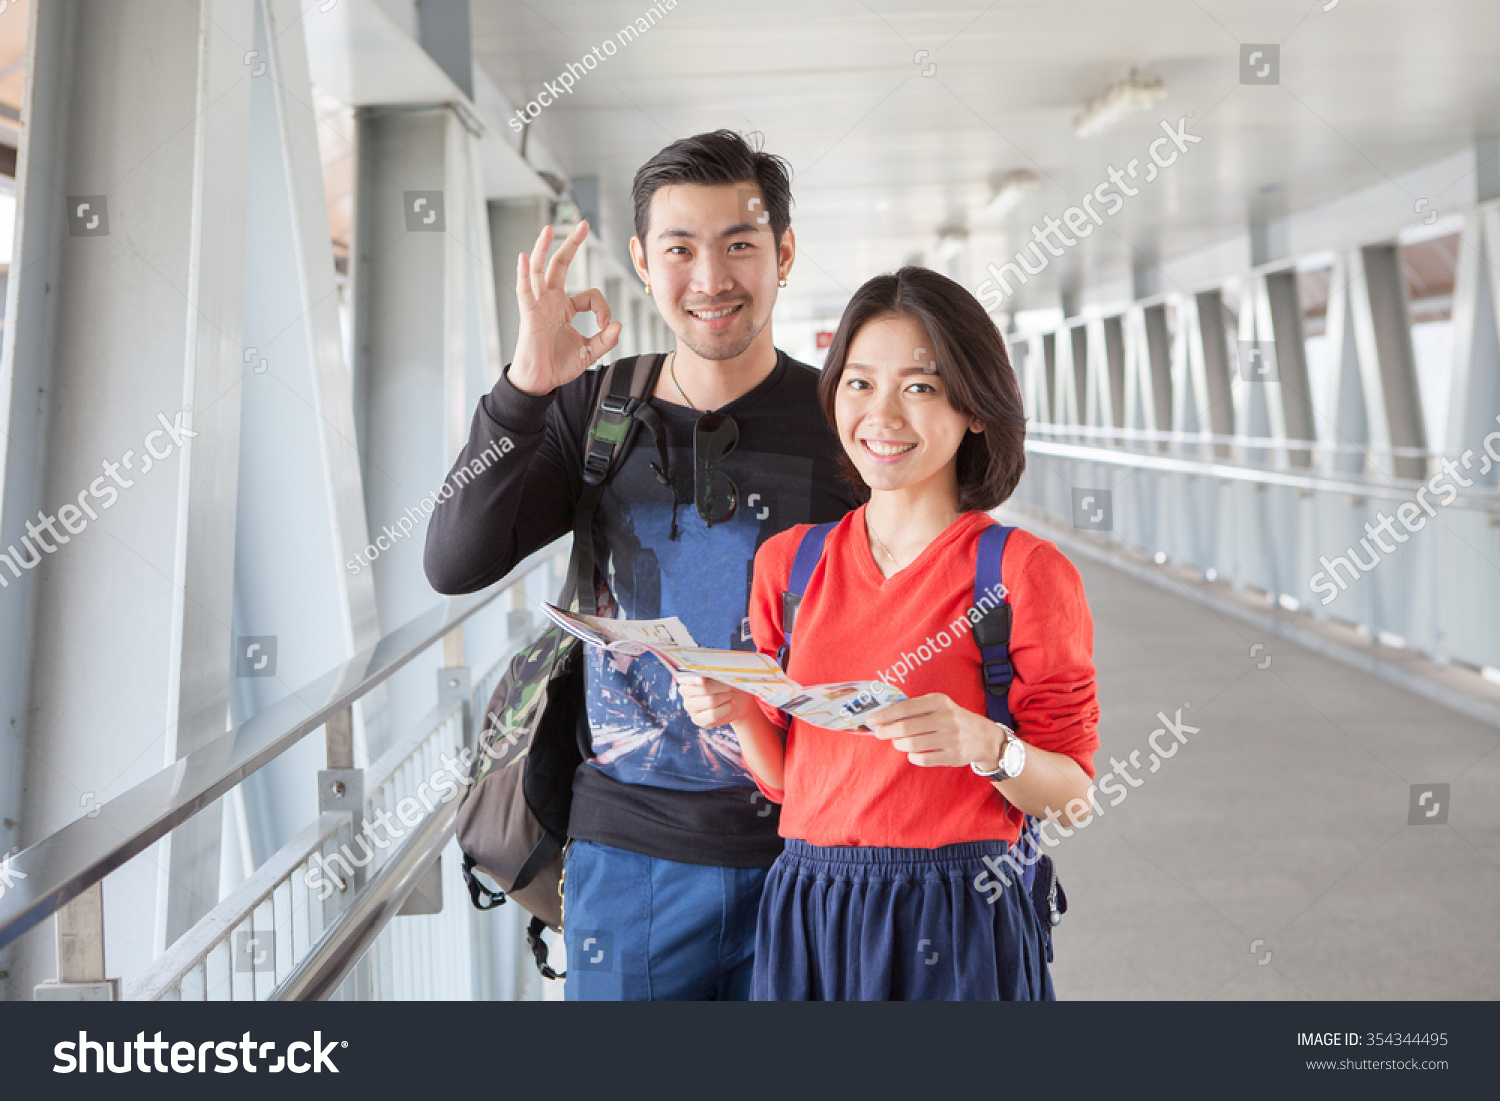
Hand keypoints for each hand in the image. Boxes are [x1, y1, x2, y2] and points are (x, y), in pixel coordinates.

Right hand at [510, 221, 622, 394]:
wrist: (540, 382)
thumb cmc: (558, 366)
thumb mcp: (589, 353)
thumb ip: (605, 340)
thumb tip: (618, 325)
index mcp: (565, 308)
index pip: (590, 296)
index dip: (603, 308)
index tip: (607, 327)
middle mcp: (551, 301)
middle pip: (560, 265)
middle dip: (572, 244)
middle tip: (583, 224)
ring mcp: (538, 305)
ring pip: (540, 271)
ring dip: (543, 249)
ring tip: (549, 230)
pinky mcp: (528, 315)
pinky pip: (525, 291)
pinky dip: (524, 275)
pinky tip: (523, 258)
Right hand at [676, 676, 756, 728]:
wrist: (734, 700)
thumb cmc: (724, 683)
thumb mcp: (720, 676)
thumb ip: (714, 673)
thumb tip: (716, 673)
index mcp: (687, 679)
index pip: (685, 678)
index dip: (693, 679)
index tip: (702, 679)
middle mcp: (685, 693)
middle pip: (703, 689)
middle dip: (720, 687)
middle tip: (729, 686)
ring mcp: (690, 708)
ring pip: (710, 701)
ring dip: (724, 697)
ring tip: (729, 695)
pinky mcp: (698, 720)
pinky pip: (713, 715)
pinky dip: (725, 708)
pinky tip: (730, 704)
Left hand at [865, 693, 1005, 768]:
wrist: (982, 736)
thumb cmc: (951, 718)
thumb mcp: (938, 706)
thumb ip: (915, 709)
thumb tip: (883, 716)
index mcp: (939, 701)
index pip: (905, 707)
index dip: (885, 715)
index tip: (871, 720)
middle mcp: (946, 718)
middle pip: (906, 727)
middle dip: (887, 731)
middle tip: (880, 733)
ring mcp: (950, 738)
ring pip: (912, 744)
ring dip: (898, 744)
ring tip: (897, 742)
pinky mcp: (952, 755)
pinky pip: (922, 758)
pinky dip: (912, 756)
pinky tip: (912, 752)